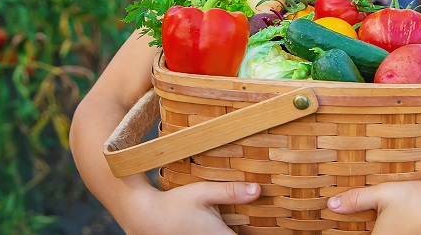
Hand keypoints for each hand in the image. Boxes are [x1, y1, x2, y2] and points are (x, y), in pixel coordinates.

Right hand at [127, 181, 260, 234]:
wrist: (146, 218)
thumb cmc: (175, 204)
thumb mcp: (203, 192)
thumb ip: (231, 192)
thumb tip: (258, 189)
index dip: (261, 232)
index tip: (274, 225)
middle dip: (251, 230)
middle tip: (259, 218)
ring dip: (237, 230)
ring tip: (245, 221)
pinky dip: (226, 232)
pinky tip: (226, 223)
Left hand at [327, 179, 420, 234]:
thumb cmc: (415, 198)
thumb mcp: (382, 194)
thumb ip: (355, 200)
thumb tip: (330, 204)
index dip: (353, 233)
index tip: (354, 228)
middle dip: (374, 230)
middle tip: (374, 222)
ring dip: (386, 231)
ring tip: (390, 221)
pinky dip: (403, 231)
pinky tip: (405, 224)